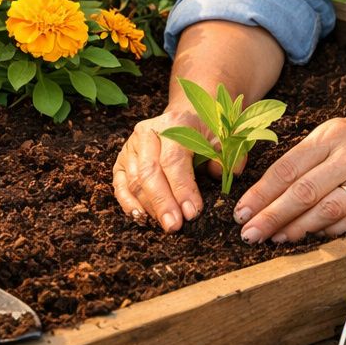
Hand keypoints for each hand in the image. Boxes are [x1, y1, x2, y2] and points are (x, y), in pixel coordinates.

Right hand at [112, 106, 214, 232]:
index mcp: (174, 124)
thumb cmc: (204, 133)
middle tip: (174, 226)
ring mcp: (131, 146)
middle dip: (162, 203)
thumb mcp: (221, 138)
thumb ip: (225, 154)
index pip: (174, 160)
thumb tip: (223, 172)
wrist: (184, 118)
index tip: (192, 213)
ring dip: (149, 207)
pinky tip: (142, 218)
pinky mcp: (122, 160)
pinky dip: (128, 204)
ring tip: (165, 225)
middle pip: (149, 172)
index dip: (182, 188)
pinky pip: (120, 185)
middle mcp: (148, 133)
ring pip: (134, 181)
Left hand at [234, 108, 345, 243]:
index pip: (288, 166)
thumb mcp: (341, 132)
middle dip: (271, 215)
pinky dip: (329, 231)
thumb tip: (271, 189)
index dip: (261, 192)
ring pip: (325, 210)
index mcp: (333, 134)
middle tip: (249, 233)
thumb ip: (310, 156)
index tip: (241, 211)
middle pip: (302, 191)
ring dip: (296, 228)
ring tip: (276, 239)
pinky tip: (312, 236)